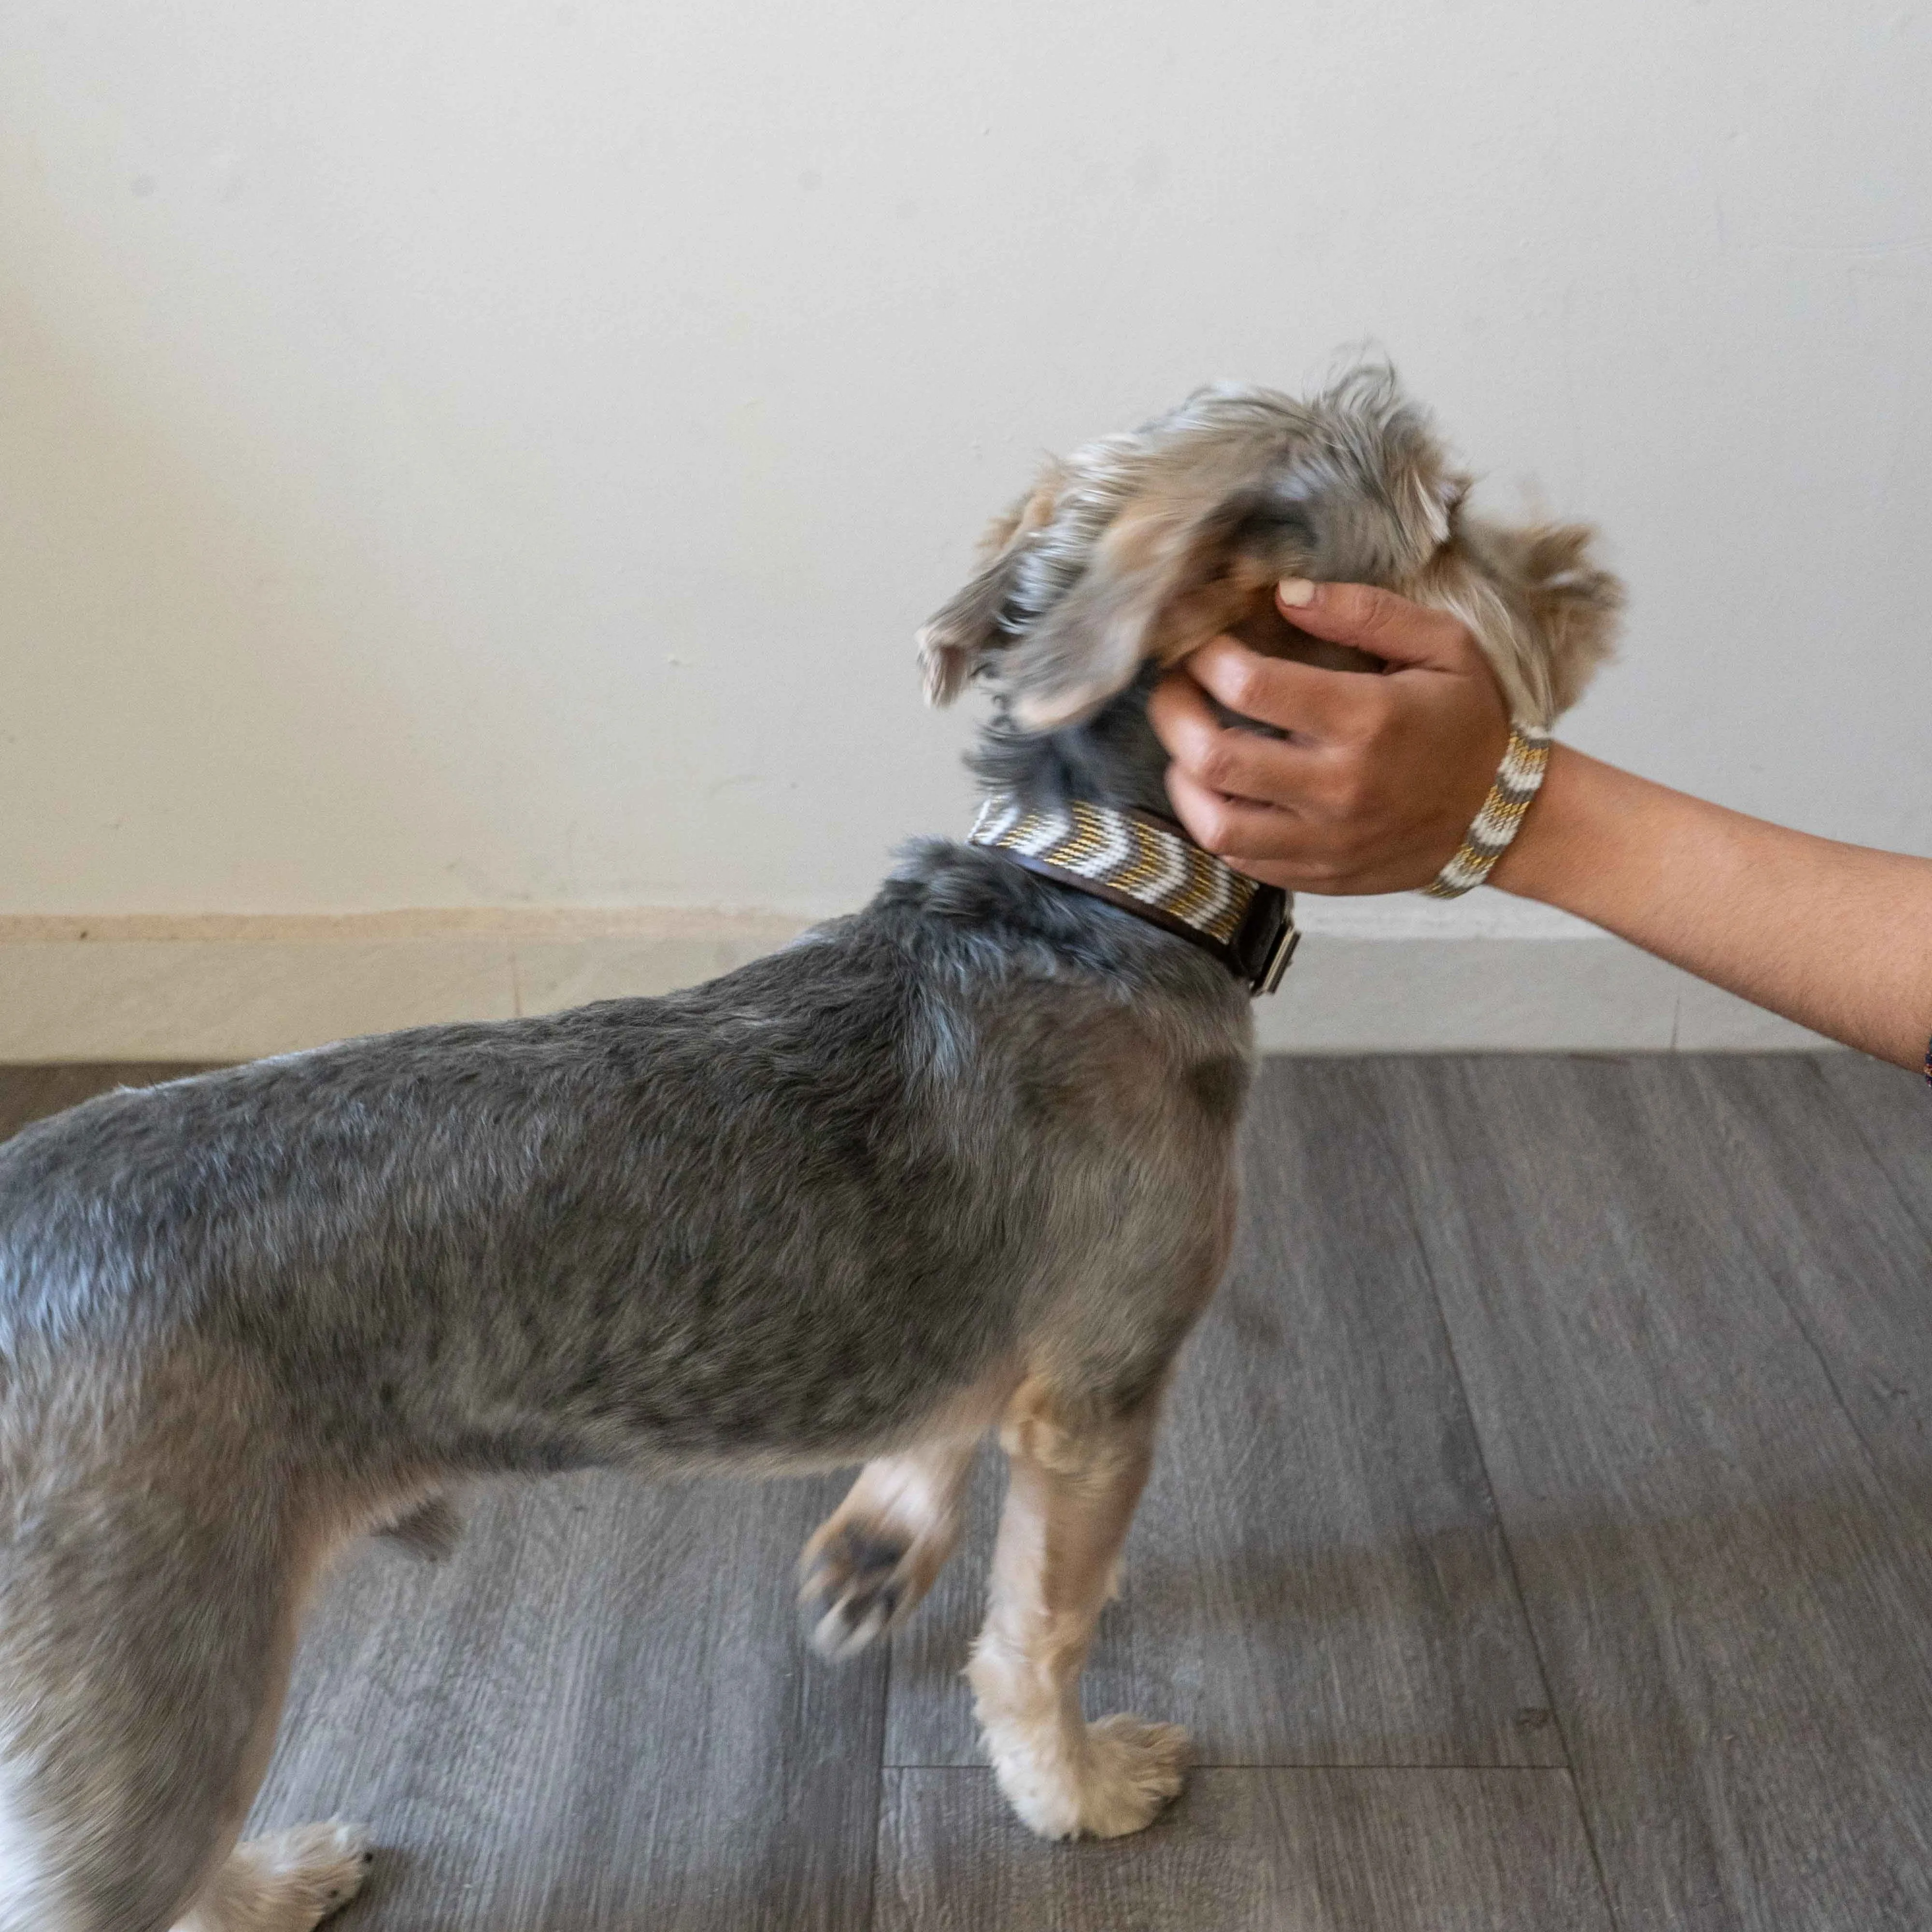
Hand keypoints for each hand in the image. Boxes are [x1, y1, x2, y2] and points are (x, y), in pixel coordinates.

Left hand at [1148, 579, 1511, 893]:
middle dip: (1174, 714)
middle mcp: (1338, 787)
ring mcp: (1325, 841)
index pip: (1251, 685)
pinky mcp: (1318, 875)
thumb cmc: (1469, 720)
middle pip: (1215, 757)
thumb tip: (1284, 594)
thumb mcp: (1442, 645)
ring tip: (1188, 744)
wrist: (1504, 816)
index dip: (1206, 657)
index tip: (1202, 644)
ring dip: (1183, 777)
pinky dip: (1213, 821)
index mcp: (1367, 719)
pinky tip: (1220, 789)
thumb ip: (1364, 611)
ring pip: (1214, 822)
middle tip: (1172, 688)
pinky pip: (1239, 858)